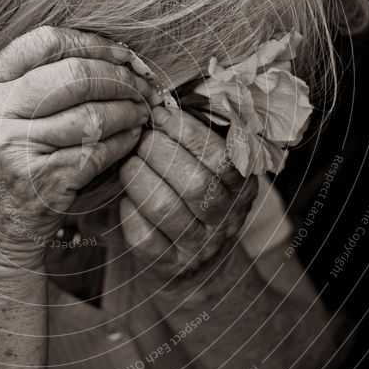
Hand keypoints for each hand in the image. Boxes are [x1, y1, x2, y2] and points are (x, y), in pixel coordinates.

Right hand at [0, 26, 154, 269]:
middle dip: (119, 78)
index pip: (44, 42)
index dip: (92, 42)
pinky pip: (97, 149)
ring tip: (142, 112)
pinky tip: (133, 138)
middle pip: (74, 75)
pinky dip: (123, 141)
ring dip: (128, 110)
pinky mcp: (39, 179)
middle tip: (143, 86)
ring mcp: (13, 147)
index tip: (123, 53)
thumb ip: (32, 83)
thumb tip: (108, 54)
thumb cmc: (3, 172)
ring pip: (91, 113)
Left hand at [119, 106, 257, 280]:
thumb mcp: (214, 171)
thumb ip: (201, 141)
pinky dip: (130, 212)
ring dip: (140, 179)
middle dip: (160, 153)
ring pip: (166, 209)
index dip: (189, 133)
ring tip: (129, 163)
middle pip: (195, 184)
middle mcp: (224, 220)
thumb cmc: (198, 200)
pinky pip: (144, 238)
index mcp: (241, 188)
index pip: (222, 158)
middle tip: (141, 139)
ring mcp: (196, 246)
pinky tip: (127, 197)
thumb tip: (165, 101)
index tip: (162, 116)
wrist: (197, 267)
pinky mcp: (167, 265)